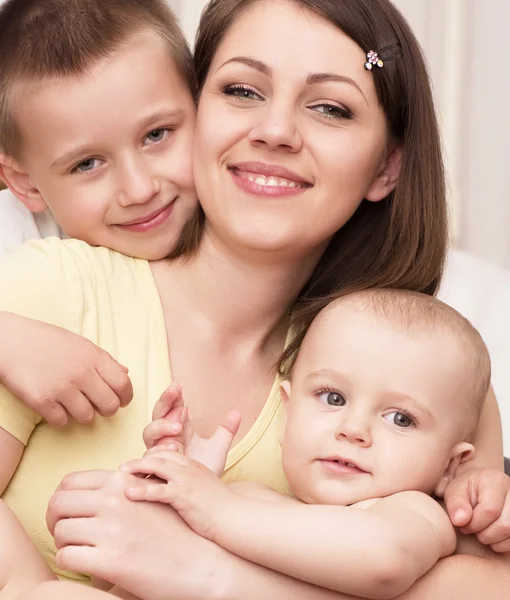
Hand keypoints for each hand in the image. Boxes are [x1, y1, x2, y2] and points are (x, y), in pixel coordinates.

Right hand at [0, 313, 131, 424]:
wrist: (9, 340)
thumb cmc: (46, 341)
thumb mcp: (80, 343)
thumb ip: (103, 360)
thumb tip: (125, 373)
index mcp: (94, 356)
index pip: (123, 384)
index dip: (126, 396)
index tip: (122, 400)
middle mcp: (81, 372)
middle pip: (110, 405)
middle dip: (107, 409)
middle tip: (97, 405)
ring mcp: (62, 387)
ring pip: (88, 417)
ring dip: (82, 414)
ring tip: (72, 403)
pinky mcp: (42, 401)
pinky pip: (62, 422)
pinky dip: (60, 418)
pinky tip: (54, 405)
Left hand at [46, 470, 227, 599]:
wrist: (200, 562)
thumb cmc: (178, 530)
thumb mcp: (155, 493)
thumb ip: (128, 486)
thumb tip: (100, 488)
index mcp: (123, 482)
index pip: (71, 480)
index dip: (62, 497)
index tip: (68, 511)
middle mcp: (115, 500)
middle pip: (59, 502)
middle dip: (55, 518)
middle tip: (64, 531)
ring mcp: (112, 529)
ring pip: (60, 530)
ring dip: (64, 541)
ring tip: (77, 548)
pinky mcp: (111, 561)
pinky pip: (67, 557)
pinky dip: (70, 561)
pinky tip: (84, 564)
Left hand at [121, 452, 233, 540]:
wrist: (237, 518)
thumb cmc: (220, 510)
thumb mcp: (202, 491)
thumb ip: (185, 489)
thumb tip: (170, 497)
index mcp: (191, 465)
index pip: (164, 452)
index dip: (148, 457)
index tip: (133, 467)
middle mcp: (187, 467)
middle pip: (157, 454)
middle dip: (138, 459)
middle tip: (120, 468)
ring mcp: (186, 479)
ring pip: (155, 465)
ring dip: (136, 468)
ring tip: (119, 475)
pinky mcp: (184, 495)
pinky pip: (159, 489)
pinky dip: (143, 490)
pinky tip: (128, 494)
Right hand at [143, 384, 240, 474]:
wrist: (201, 500)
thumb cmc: (204, 470)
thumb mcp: (218, 448)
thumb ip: (227, 430)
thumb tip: (237, 411)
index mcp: (177, 428)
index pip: (173, 406)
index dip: (173, 396)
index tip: (178, 385)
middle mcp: (164, 437)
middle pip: (158, 413)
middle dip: (165, 401)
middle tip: (174, 392)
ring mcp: (157, 452)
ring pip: (149, 432)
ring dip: (162, 426)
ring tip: (178, 426)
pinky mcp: (153, 469)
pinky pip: (149, 456)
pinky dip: (158, 450)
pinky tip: (172, 446)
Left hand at [444, 467, 509, 551]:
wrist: (479, 488)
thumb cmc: (466, 489)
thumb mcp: (455, 490)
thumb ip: (455, 502)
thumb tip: (460, 520)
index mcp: (496, 481)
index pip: (490, 510)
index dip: (474, 523)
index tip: (462, 524)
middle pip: (505, 525)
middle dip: (484, 534)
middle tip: (471, 529)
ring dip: (493, 540)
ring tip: (480, 531)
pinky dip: (501, 544)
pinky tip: (491, 534)